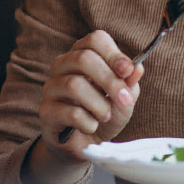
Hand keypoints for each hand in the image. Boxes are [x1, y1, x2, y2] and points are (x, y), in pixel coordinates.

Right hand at [38, 30, 143, 163]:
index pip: (95, 40)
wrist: (88, 143)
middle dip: (109, 80)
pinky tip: (92, 127)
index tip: (128, 71)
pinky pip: (69, 112)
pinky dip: (88, 122)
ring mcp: (51, 87)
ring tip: (106, 116)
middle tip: (123, 99)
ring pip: (74, 85)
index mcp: (84, 54)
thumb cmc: (106, 113)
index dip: (113, 54)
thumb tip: (137, 68)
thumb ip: (130, 82)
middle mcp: (63, 65)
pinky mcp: (46, 111)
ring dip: (99, 104)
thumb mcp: (124, 97)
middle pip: (83, 58)